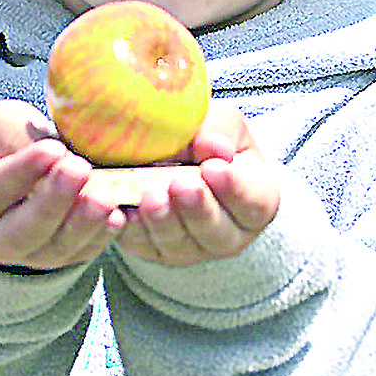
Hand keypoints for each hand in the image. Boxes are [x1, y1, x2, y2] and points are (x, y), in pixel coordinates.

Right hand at [0, 99, 125, 271]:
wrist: (14, 174)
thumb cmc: (2, 144)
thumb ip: (16, 135)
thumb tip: (52, 151)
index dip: (23, 171)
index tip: (53, 149)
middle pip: (23, 230)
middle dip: (54, 202)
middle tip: (80, 170)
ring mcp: (29, 254)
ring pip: (56, 249)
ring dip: (83, 224)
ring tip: (106, 197)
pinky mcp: (62, 258)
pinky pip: (82, 254)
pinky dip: (102, 237)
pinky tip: (119, 216)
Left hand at [115, 103, 280, 266]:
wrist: (174, 159)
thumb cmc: (207, 142)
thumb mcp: (222, 124)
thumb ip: (221, 130)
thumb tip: (212, 147)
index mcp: (256, 200)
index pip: (253, 201)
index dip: (234, 188)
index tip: (214, 168)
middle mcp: (228, 233)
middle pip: (216, 231)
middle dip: (196, 209)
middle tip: (180, 185)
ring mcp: (191, 247)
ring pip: (178, 242)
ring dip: (162, 221)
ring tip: (149, 196)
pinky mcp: (155, 250)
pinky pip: (142, 245)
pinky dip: (130, 229)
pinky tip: (120, 213)